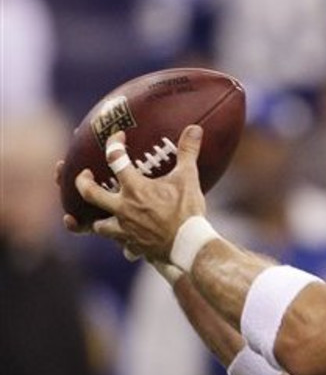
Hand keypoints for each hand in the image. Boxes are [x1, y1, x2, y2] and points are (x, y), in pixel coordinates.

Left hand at [74, 125, 206, 261]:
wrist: (188, 245)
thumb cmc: (187, 210)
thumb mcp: (189, 178)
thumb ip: (188, 152)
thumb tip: (195, 128)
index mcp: (134, 188)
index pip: (115, 159)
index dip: (114, 144)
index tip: (117, 137)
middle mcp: (123, 208)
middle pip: (89, 193)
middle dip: (80, 182)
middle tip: (83, 175)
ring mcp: (125, 229)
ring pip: (99, 225)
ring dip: (98, 220)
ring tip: (101, 216)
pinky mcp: (134, 245)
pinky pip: (123, 246)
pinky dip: (124, 244)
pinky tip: (128, 245)